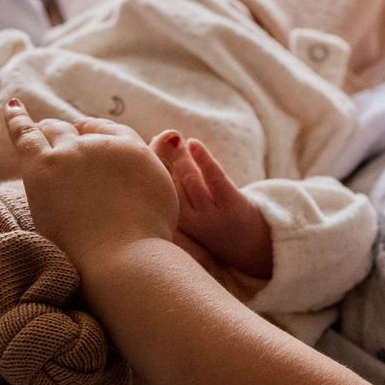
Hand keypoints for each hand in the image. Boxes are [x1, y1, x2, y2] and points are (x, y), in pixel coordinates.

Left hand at [4, 98, 177, 269]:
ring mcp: (71, 154)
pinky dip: (16, 117)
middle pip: (82, 130)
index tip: (88, 134)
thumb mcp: (165, 195)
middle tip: (64, 140)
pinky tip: (12, 105)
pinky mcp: (42, 168)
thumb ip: (158, 163)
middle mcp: (101, 145)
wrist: (123, 259)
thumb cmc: (147, 239)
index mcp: (132, 149)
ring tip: (40, 131)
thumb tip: (167, 137)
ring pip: (54, 130)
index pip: (111, 132)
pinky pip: (24, 132)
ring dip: (49, 131)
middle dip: (74, 134)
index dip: (98, 134)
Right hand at [149, 130, 273, 280]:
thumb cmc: (206, 222)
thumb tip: (153, 144)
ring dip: (180, 157)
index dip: (143, 174)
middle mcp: (189, 224)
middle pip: (168, 188)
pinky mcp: (232, 205)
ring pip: (189, 180)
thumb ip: (170, 186)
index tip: (136, 154)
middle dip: (158, 161)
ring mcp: (211, 215)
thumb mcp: (183, 214)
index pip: (152, 199)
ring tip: (174, 140)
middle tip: (155, 140)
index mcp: (171, 228)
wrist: (248, 245)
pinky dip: (203, 159)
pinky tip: (193, 144)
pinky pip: (214, 178)